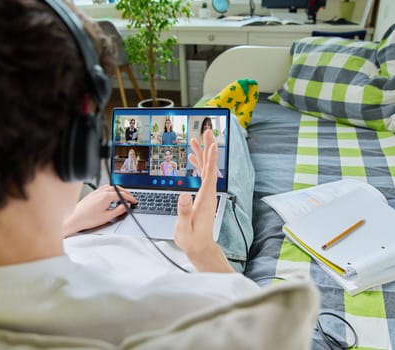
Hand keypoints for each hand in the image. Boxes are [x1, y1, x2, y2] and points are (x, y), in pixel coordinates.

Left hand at [62, 185, 136, 237]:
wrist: (74, 219)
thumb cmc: (88, 219)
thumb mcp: (107, 217)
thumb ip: (119, 210)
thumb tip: (126, 206)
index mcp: (106, 196)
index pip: (122, 195)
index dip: (130, 198)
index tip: (134, 201)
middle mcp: (101, 192)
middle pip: (118, 188)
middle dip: (126, 192)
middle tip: (131, 198)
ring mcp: (96, 191)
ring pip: (111, 187)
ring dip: (119, 190)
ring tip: (123, 195)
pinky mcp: (92, 193)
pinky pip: (104, 188)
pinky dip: (111, 189)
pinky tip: (111, 194)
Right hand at [174, 129, 233, 271]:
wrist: (200, 247)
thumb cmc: (192, 239)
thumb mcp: (184, 227)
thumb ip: (183, 211)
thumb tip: (183, 195)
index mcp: (205, 198)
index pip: (209, 173)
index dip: (210, 157)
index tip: (211, 142)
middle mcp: (208, 193)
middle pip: (209, 166)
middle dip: (208, 148)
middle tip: (206, 131)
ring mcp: (206, 194)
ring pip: (205, 169)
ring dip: (202, 154)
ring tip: (196, 140)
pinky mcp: (202, 197)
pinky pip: (202, 177)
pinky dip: (198, 166)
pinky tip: (193, 160)